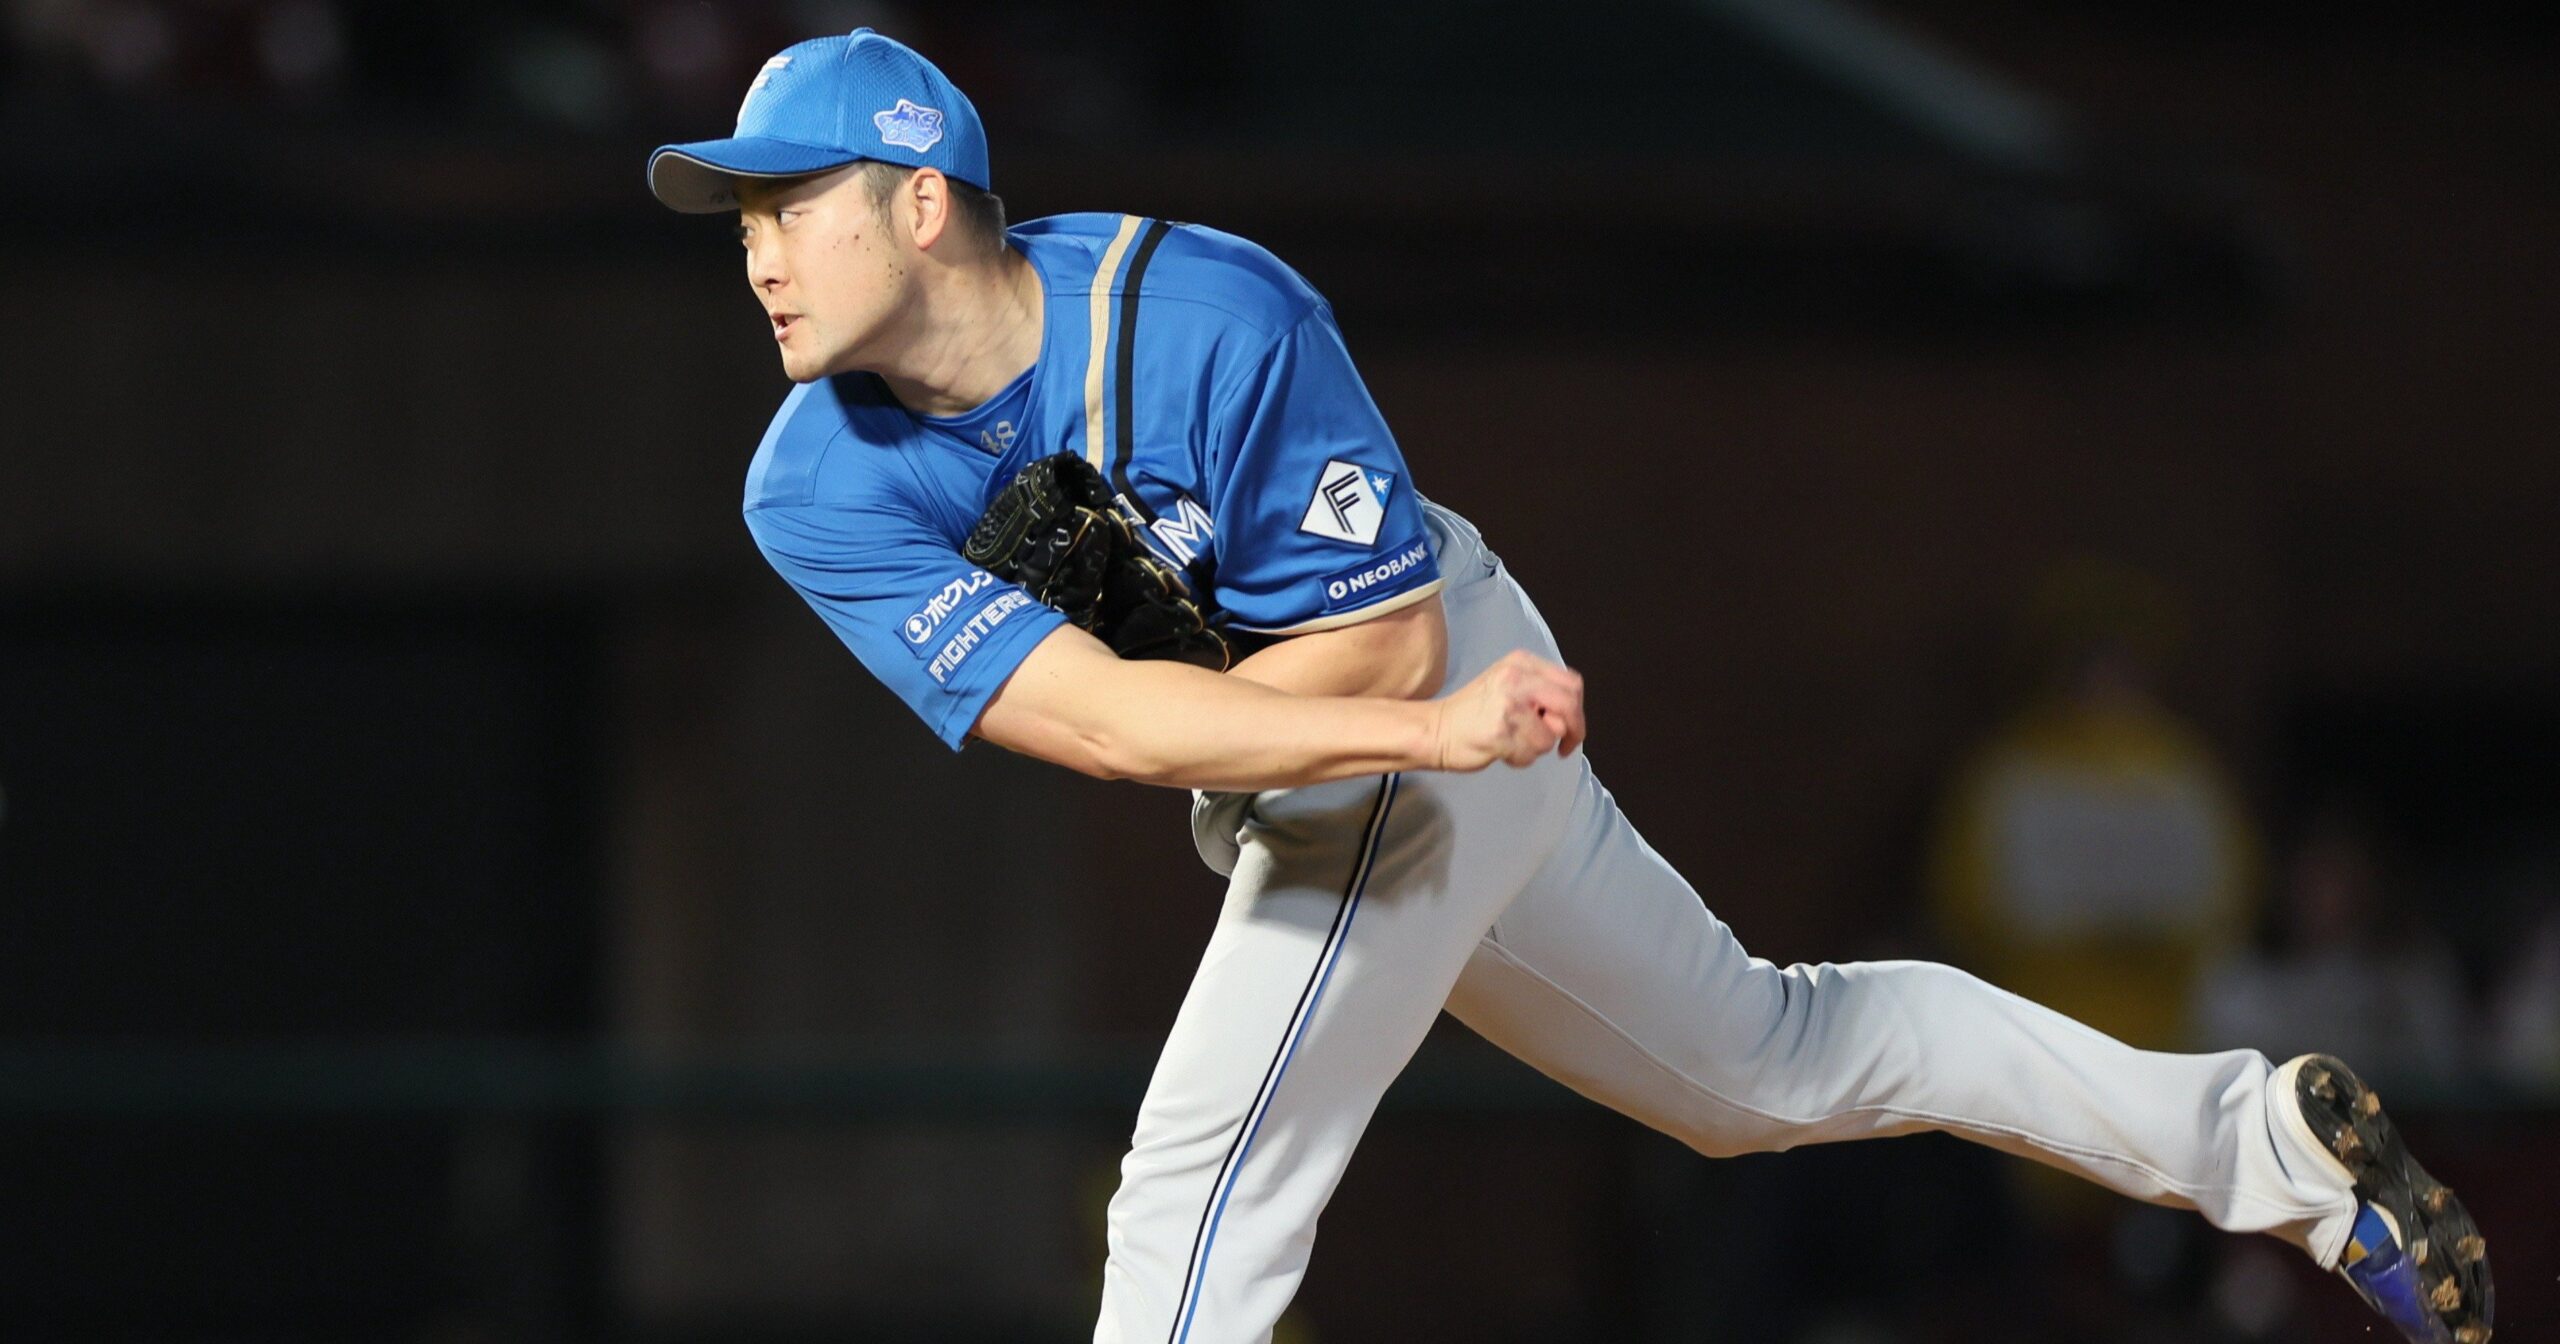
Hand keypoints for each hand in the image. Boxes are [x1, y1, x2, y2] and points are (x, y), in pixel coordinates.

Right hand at [1428, 649, 1585, 771]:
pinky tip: (1502, 750)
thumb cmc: (1472, 713)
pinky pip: (1532, 753)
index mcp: (1521, 663)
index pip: (1571, 683)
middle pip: (1569, 705)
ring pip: (1551, 734)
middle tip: (1563, 747)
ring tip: (1513, 743)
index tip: (1570, 728)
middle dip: (1572, 730)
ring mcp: (1509, 704)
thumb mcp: (1508, 685)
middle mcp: (1517, 677)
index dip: (1577, 710)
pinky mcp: (1502, 731)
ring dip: (1537, 748)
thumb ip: (1539, 691)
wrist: (1434, 730)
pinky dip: (1521, 759)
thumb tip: (1570, 716)